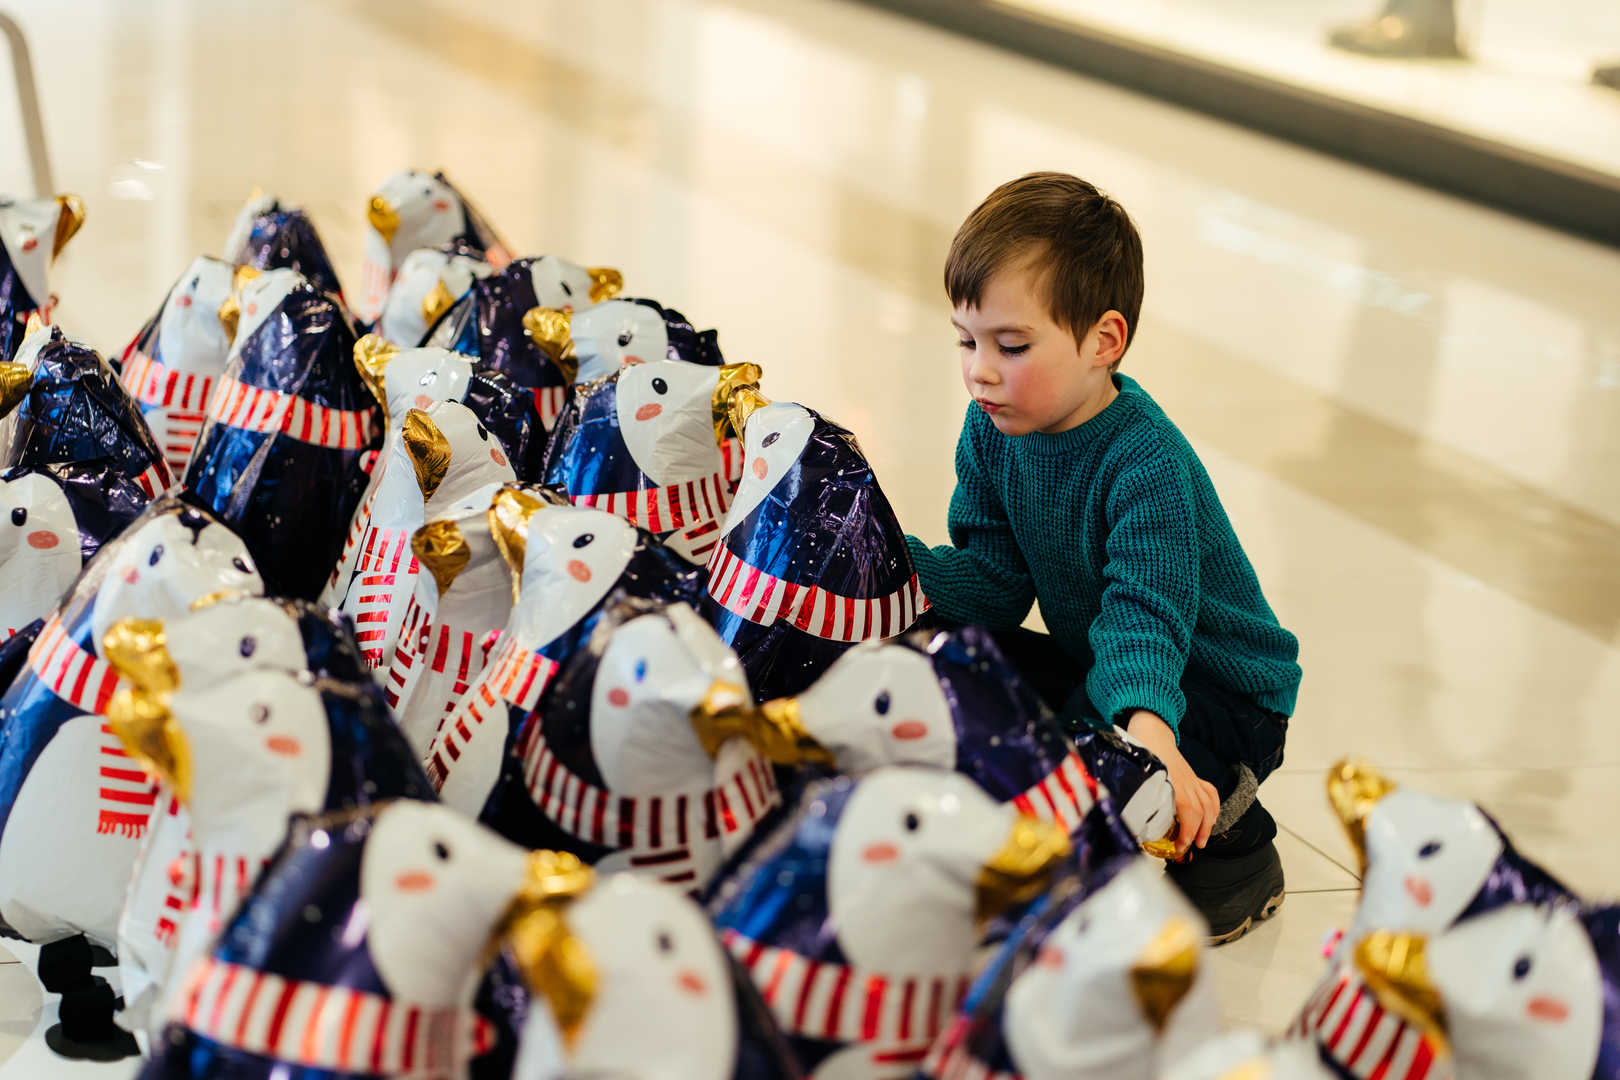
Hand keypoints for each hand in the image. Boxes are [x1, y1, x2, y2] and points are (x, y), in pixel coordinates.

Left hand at [1125, 710, 1219, 852]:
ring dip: (1209, 824)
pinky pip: (1210, 792)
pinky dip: (1214, 807)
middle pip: (1202, 810)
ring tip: (1202, 840)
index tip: (1181, 846)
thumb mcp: (1135, 774)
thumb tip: (1128, 821)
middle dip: (1200, 832)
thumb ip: (1136, 794)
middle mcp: (1187, 780)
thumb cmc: (1141, 752)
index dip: (1187, 831)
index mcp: (1172, 780)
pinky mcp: (1194, 776)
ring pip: (1209, 803)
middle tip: (1191, 847)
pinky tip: (1212, 818)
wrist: (1151, 731)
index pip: (1188, 810)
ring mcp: (1192, 778)